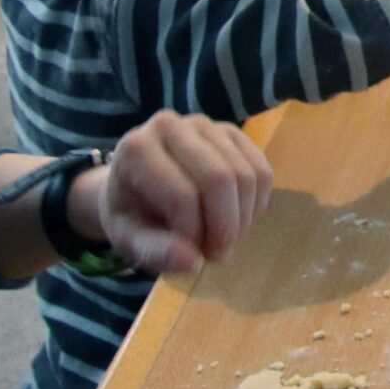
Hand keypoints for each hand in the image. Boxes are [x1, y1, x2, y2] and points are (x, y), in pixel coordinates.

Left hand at [82, 111, 273, 276]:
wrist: (134, 186)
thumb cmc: (130, 214)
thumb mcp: (128, 240)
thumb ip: (154, 251)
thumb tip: (193, 263)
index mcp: (136, 149)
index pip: (182, 195)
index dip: (195, 234)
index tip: (193, 259)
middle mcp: (171, 125)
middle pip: (220, 179)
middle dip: (226, 226)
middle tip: (218, 255)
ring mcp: (205, 125)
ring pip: (245, 174)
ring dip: (243, 219)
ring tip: (225, 240)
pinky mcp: (231, 131)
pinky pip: (261, 169)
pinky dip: (257, 203)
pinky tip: (238, 218)